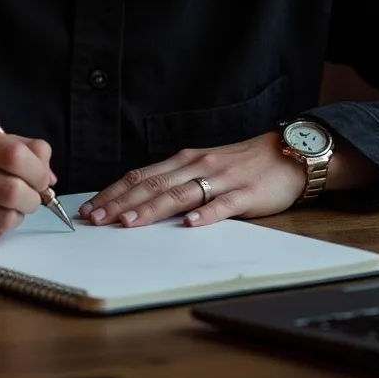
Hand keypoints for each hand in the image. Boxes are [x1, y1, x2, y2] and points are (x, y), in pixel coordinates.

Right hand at [0, 118, 55, 242]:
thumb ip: (20, 148)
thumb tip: (50, 176)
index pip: (14, 155)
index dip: (38, 170)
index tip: (43, 178)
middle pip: (12, 189)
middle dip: (33, 197)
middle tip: (33, 196)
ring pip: (4, 217)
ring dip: (19, 214)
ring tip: (14, 206)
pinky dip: (0, 227)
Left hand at [80, 132, 378, 228]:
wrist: (287, 154)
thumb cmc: (242, 164)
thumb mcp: (204, 167)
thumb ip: (176, 180)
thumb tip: (138, 200)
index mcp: (185, 160)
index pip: (142, 176)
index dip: (114, 192)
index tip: (90, 207)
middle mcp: (198, 166)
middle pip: (153, 185)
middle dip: (121, 202)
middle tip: (95, 219)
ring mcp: (221, 179)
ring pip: (180, 194)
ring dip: (152, 209)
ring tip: (128, 223)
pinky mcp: (246, 194)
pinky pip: (223, 205)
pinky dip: (205, 214)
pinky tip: (190, 224)